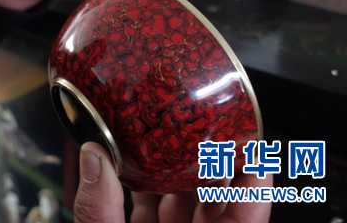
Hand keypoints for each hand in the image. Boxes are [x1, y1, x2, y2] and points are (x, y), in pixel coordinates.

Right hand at [74, 142, 272, 222]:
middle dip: (206, 164)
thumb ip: (100, 213)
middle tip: (197, 131)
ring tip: (166, 144)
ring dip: (177, 175)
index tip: (250, 144)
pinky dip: (152, 193)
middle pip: (217, 202)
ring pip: (190, 206)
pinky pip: (161, 214)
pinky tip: (141, 173)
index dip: (252, 176)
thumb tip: (95, 160)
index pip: (246, 214)